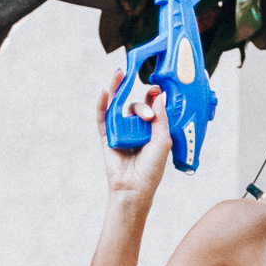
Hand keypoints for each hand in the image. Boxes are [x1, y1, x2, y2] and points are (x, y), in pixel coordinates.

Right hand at [97, 69, 170, 204]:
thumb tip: (160, 95)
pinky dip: (103, 103)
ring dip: (120, 92)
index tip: (156, 87)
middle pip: (136, 107)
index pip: (152, 109)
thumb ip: (161, 118)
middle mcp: (136, 130)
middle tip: (148, 117)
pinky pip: (102, 117)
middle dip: (142, 107)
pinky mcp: (106, 136)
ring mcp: (120, 132)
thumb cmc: (151, 169)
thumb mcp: (162, 141)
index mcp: (152, 132)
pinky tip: (106, 91)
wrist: (134, 188)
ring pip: (120, 109)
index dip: (153, 97)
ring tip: (121, 77)